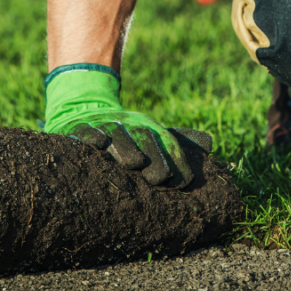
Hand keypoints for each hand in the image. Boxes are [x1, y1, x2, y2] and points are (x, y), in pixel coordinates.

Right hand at [43, 64, 211, 186]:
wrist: (87, 108)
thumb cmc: (127, 131)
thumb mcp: (152, 132)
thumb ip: (179, 140)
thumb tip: (211, 143)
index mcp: (149, 126)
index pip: (167, 143)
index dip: (176, 161)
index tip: (184, 182)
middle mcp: (129, 124)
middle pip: (144, 138)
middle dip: (154, 157)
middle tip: (160, 179)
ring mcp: (104, 124)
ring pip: (116, 134)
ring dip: (125, 148)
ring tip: (134, 163)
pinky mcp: (79, 127)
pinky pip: (84, 130)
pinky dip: (90, 136)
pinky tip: (97, 144)